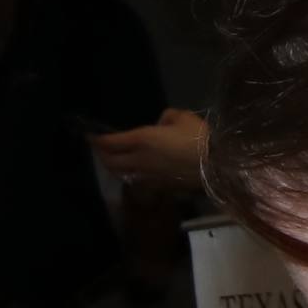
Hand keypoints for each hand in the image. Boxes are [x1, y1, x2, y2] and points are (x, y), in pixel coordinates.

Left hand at [89, 109, 209, 194]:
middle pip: (110, 162)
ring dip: (116, 167)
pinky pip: (139, 182)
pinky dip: (133, 175)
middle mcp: (139, 161)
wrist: (218, 167)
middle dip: (101, 155)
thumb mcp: (183, 117)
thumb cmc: (200, 138)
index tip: (89, 136)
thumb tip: (161, 125)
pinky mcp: (159, 189)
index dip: (97, 140)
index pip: (110, 143)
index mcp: (142, 140)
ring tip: (117, 160)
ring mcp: (148, 178)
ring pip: (123, 174)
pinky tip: (138, 171)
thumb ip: (166, 117)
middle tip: (101, 149)